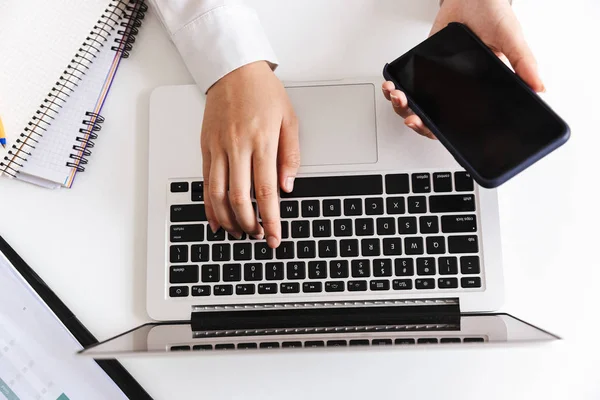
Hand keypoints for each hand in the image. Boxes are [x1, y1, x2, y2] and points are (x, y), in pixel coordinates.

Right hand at [201, 61, 299, 247]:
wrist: (233, 70)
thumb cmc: (263, 92)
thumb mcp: (289, 119)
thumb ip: (290, 155)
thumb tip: (287, 187)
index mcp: (262, 141)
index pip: (267, 191)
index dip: (271, 219)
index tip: (274, 236)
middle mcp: (238, 146)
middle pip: (240, 198)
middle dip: (249, 224)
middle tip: (257, 236)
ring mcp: (218, 148)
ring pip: (218, 194)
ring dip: (228, 219)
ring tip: (239, 232)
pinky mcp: (206, 148)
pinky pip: (205, 183)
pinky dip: (209, 206)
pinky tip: (217, 219)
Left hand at [382, 0, 544, 138]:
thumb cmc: (494, 14)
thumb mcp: (511, 38)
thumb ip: (523, 63)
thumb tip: (539, 87)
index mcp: (477, 91)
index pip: (458, 122)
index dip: (441, 130)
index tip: (429, 128)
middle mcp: (455, 90)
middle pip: (432, 118)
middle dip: (417, 121)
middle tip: (411, 117)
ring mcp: (437, 80)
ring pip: (416, 104)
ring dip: (401, 106)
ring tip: (397, 96)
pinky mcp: (423, 68)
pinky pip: (406, 86)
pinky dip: (395, 89)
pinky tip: (392, 85)